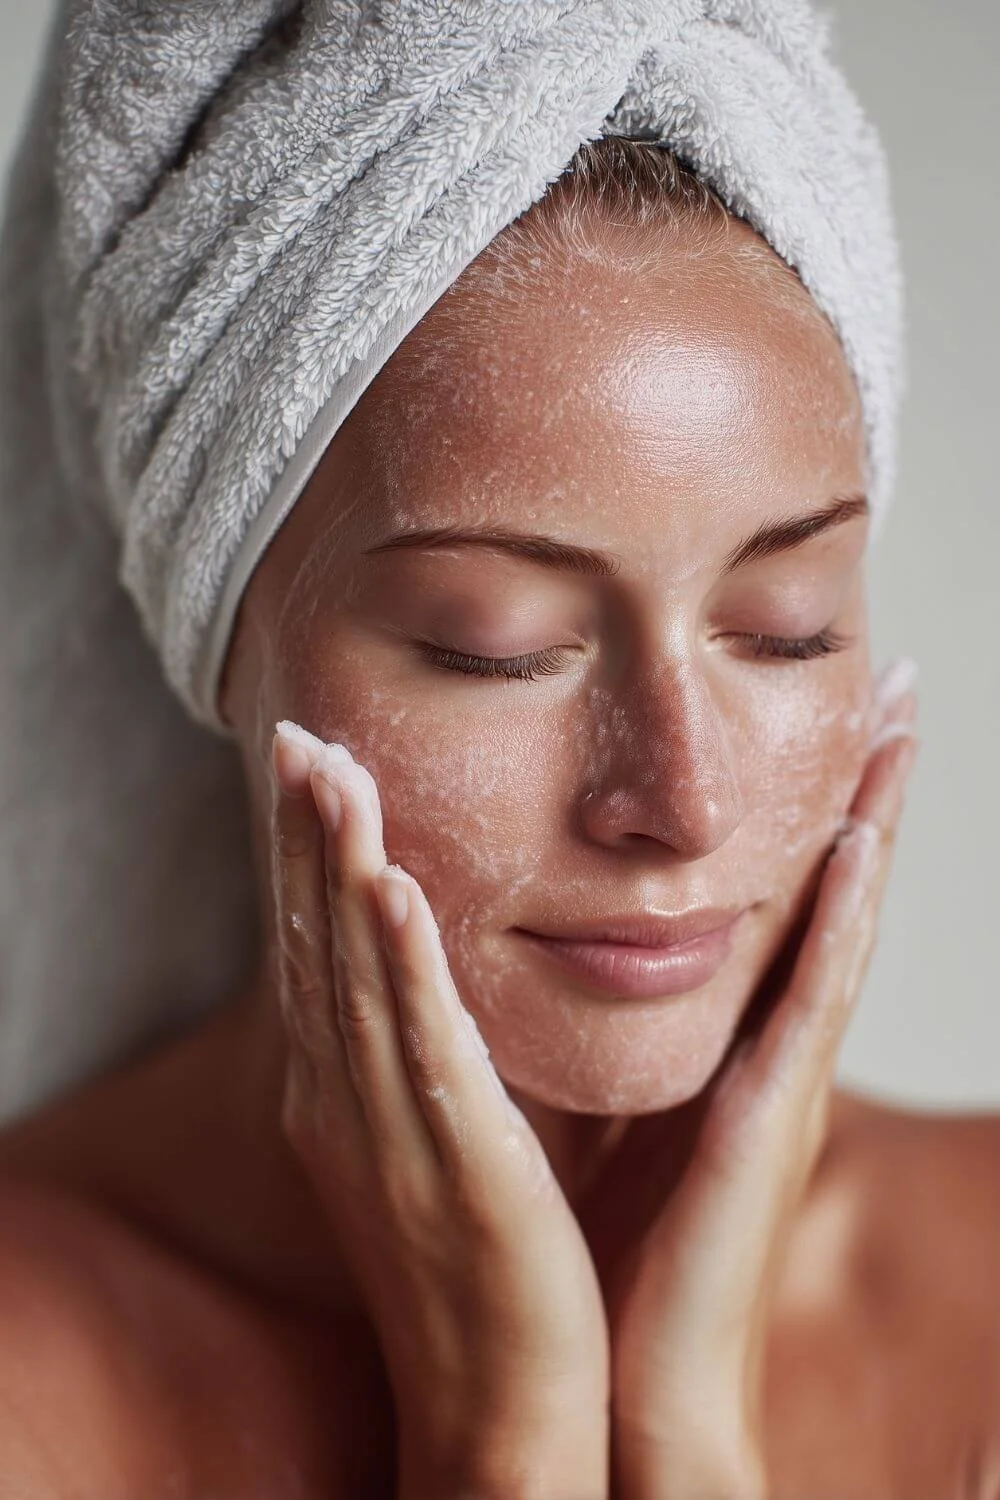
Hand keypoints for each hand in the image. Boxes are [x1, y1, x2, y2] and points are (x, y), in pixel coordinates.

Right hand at [269, 723, 609, 1499]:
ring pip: (356, 978)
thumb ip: (421, 1060)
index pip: (317, 955)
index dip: (308, 857)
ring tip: (333, 773)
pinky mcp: (457, 1162)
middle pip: (318, 948)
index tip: (310, 767)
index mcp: (346, 1098)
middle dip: (307, 837)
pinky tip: (392, 887)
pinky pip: (422, 1046)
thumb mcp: (429, 1146)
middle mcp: (347, 1106)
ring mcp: (391, 1135)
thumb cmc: (479, 1267)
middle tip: (299, 737)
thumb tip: (425, 982)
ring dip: (340, 867)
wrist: (501, 1407)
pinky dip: (401, 961)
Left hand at [576, 684, 918, 1499]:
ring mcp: (781, 1077)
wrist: (627, 1379)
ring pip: (836, 919)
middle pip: (826, 890)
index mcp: (731, 1042)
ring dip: (870, 817)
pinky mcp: (768, 1116)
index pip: (776, 900)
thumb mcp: (617, 1115)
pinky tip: (856, 843)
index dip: (805, 810)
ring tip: (893, 722)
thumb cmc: (622, 1251)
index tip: (821, 719)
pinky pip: (810, 997)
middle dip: (860, 786)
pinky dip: (838, 918)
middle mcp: (770, 1047)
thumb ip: (616, 1041)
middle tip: (888, 684)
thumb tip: (569, 962)